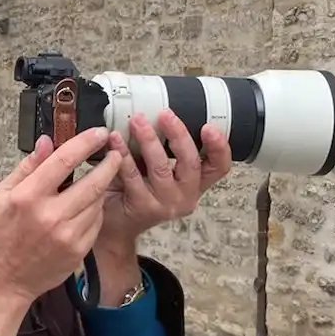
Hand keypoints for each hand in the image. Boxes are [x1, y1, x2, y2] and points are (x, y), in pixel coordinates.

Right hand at [0, 127, 124, 335]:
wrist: (3, 280)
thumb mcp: (2, 196)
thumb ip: (27, 167)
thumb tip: (46, 141)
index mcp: (28, 197)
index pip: (64, 160)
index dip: (86, 142)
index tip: (99, 133)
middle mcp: (51, 216)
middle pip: (93, 182)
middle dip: (110, 164)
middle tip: (116, 153)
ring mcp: (67, 236)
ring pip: (97, 203)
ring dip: (102, 188)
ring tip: (99, 179)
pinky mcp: (78, 251)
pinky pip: (96, 223)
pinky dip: (95, 211)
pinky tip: (88, 206)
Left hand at [95, 112, 231, 250]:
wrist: (114, 224)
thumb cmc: (136, 190)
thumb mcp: (157, 168)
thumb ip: (164, 149)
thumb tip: (156, 111)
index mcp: (195, 183)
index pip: (219, 166)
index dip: (219, 147)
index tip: (209, 126)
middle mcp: (186, 195)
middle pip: (191, 163)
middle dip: (178, 135)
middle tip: (165, 114)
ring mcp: (166, 204)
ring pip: (161, 168)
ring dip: (149, 140)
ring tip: (137, 121)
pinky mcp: (143, 207)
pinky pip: (133, 176)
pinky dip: (124, 154)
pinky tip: (115, 140)